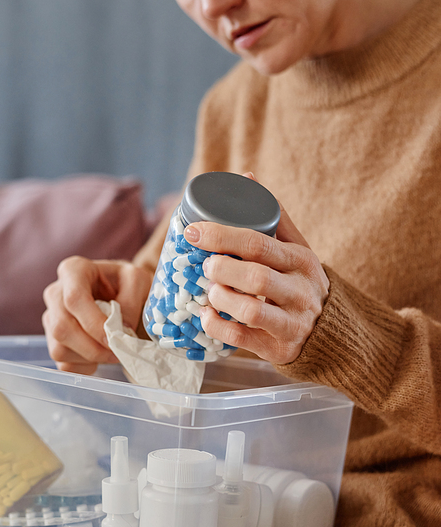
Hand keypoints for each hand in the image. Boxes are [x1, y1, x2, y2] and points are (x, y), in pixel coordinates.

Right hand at [42, 257, 152, 373]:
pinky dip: (84, 367)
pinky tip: (99, 356)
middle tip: (117, 354)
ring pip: (59, 349)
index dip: (93, 324)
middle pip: (62, 328)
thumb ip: (131, 301)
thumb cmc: (127, 283)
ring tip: (111, 353)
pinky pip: (62, 363)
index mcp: (74, 271)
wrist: (120, 292)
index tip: (114, 339)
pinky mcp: (52, 340)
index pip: (74, 299)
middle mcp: (55, 293)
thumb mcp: (137, 280)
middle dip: (92, 348)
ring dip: (90, 359)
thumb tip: (121, 329)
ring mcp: (51, 318)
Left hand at [183, 203, 328, 365]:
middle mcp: (299, 291)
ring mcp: (291, 323)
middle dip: (221, 269)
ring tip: (210, 292)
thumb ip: (274, 218)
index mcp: (301, 260)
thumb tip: (247, 177)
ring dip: (220, 299)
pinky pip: (242, 338)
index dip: (221, 236)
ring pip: (250, 311)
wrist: (332, 333)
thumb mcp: (297, 250)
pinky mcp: (279, 349)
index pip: (258, 243)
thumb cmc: (303, 284)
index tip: (193, 232)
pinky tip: (207, 315)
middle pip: (255, 277)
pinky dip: (217, 326)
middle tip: (204, 266)